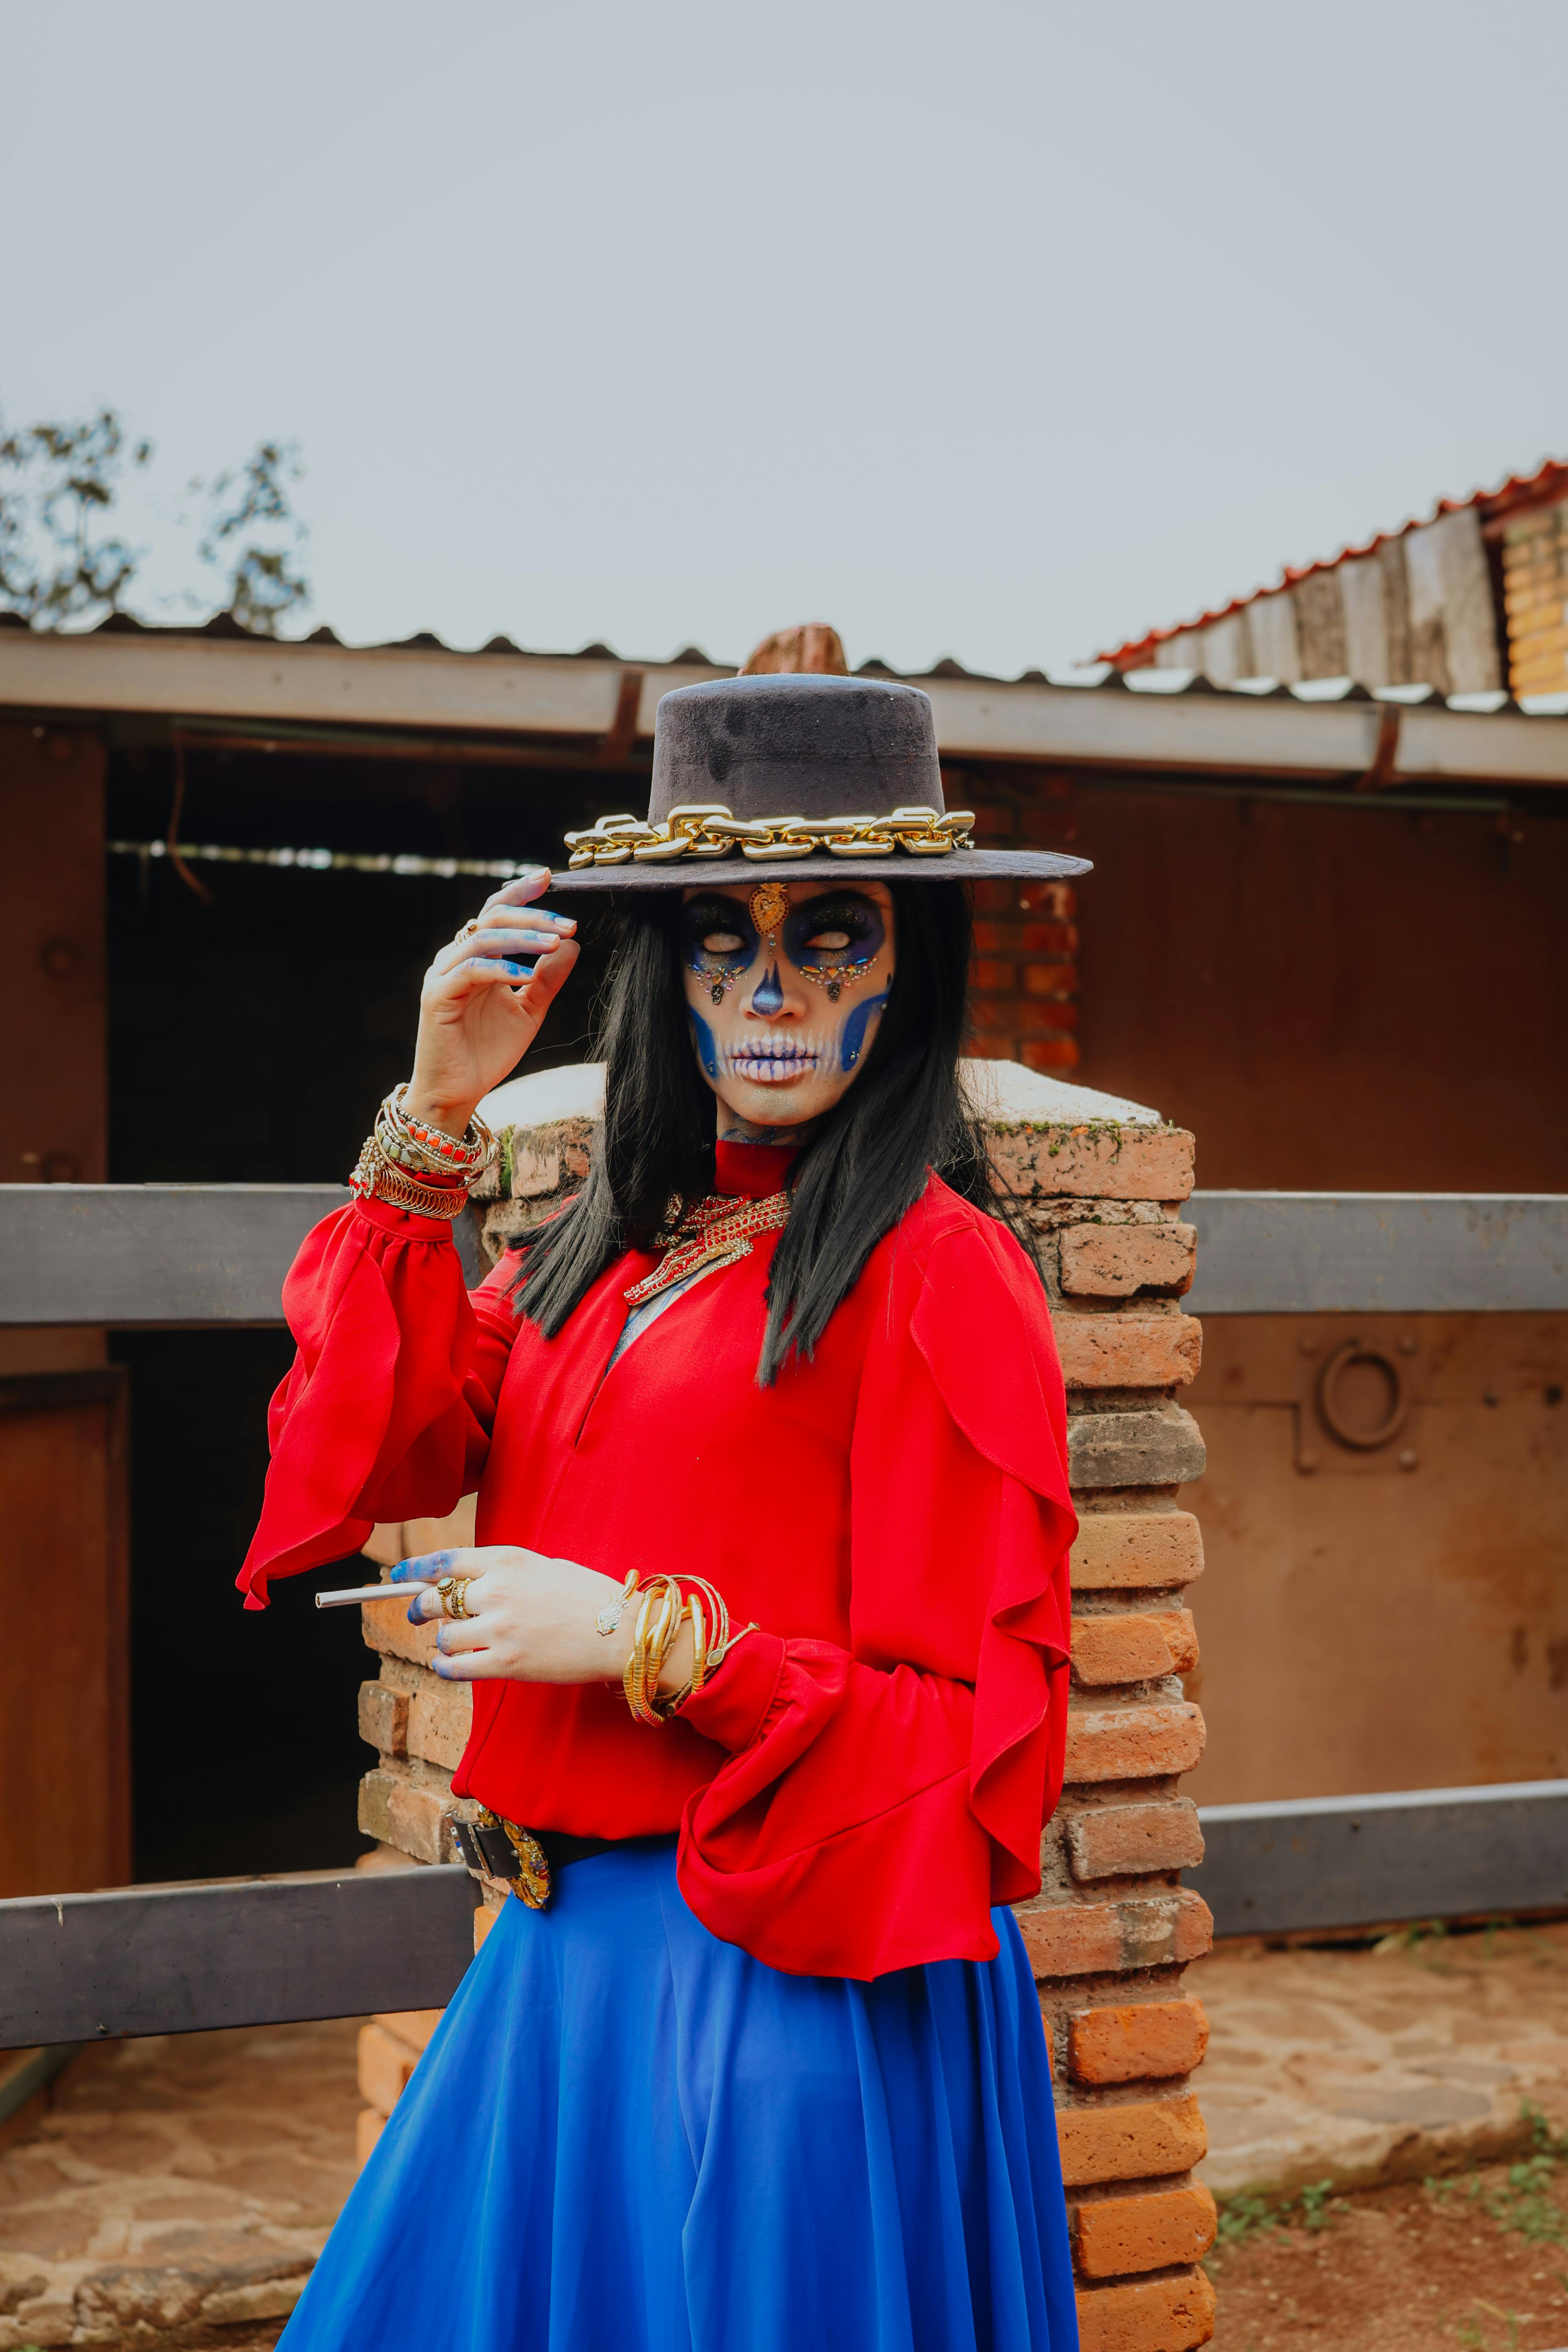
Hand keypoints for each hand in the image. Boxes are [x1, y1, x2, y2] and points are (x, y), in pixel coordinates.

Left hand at [391, 1548, 694, 1692]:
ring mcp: (499, 1628)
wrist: (621, 1630)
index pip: (444, 1560)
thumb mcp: (543, 1567)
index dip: (414, 1568)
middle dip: (419, 1608)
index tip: (397, 1574)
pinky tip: (447, 1666)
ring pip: (443, 1637)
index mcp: (507, 1560)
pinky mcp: (504, 1663)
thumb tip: (463, 1585)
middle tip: (418, 1614)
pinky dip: (444, 1668)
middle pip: (434, 1599)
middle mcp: (496, 1591)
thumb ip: (502, 1572)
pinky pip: (454, 1668)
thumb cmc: (587, 1597)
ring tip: (453, 1644)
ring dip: (443, 1642)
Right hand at [403, 872, 578, 1135]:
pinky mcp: (437, 996)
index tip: (550, 877)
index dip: (520, 892)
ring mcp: (443, 975)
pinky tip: (525, 974)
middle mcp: (456, 958)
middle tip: (567, 924)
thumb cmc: (488, 1052)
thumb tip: (572, 945)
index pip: (495, 911)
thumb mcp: (529, 1010)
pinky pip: (470, 971)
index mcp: (476, 957)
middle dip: (533, 916)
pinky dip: (500, 968)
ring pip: (482, 938)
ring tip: (555, 943)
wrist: (457, 1092)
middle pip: (491, 917)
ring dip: (522, 937)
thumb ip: (547, 978)